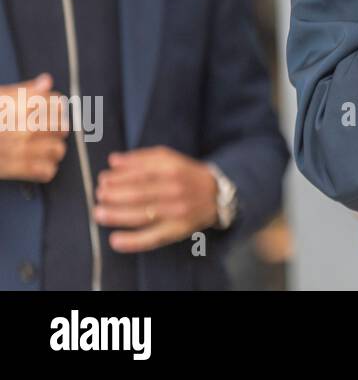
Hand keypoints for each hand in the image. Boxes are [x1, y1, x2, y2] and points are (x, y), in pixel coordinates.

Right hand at [0, 74, 69, 181]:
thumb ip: (20, 90)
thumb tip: (45, 81)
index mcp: (14, 105)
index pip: (54, 101)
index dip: (56, 106)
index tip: (54, 110)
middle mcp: (18, 125)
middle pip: (59, 126)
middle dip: (57, 128)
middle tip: (50, 130)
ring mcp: (16, 148)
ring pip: (57, 149)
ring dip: (53, 150)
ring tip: (45, 148)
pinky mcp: (9, 168)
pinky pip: (44, 171)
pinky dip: (45, 170)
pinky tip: (38, 166)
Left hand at [93, 146, 219, 252]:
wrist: (216, 195)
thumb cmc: (186, 175)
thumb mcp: (170, 160)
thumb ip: (142, 158)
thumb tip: (113, 160)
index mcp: (173, 170)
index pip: (142, 173)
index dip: (119, 177)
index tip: (103, 180)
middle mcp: (176, 190)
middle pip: (140, 194)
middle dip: (115, 195)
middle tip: (99, 195)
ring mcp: (177, 212)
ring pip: (143, 215)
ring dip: (117, 215)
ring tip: (99, 213)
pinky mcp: (177, 230)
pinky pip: (154, 238)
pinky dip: (133, 241)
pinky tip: (115, 240)